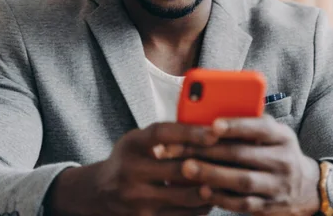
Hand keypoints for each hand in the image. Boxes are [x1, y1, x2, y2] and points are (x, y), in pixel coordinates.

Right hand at [47, 122, 220, 215]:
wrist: (98, 193)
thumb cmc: (130, 158)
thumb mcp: (139, 140)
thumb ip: (168, 135)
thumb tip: (210, 126)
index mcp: (132, 144)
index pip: (162, 134)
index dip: (190, 132)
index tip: (215, 132)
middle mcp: (130, 171)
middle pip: (177, 169)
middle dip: (209, 165)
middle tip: (235, 159)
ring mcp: (135, 200)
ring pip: (184, 197)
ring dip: (210, 188)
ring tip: (229, 179)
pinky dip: (202, 207)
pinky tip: (214, 197)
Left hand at [163, 116, 320, 215]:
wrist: (305, 187)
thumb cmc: (276, 152)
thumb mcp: (273, 134)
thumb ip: (249, 124)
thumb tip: (210, 113)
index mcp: (282, 136)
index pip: (260, 127)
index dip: (236, 126)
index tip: (213, 125)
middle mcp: (283, 160)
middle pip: (243, 154)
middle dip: (208, 150)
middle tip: (180, 148)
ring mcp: (278, 185)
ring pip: (242, 180)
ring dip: (211, 174)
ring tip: (186, 168)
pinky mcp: (270, 207)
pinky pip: (243, 204)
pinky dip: (222, 197)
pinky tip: (202, 190)